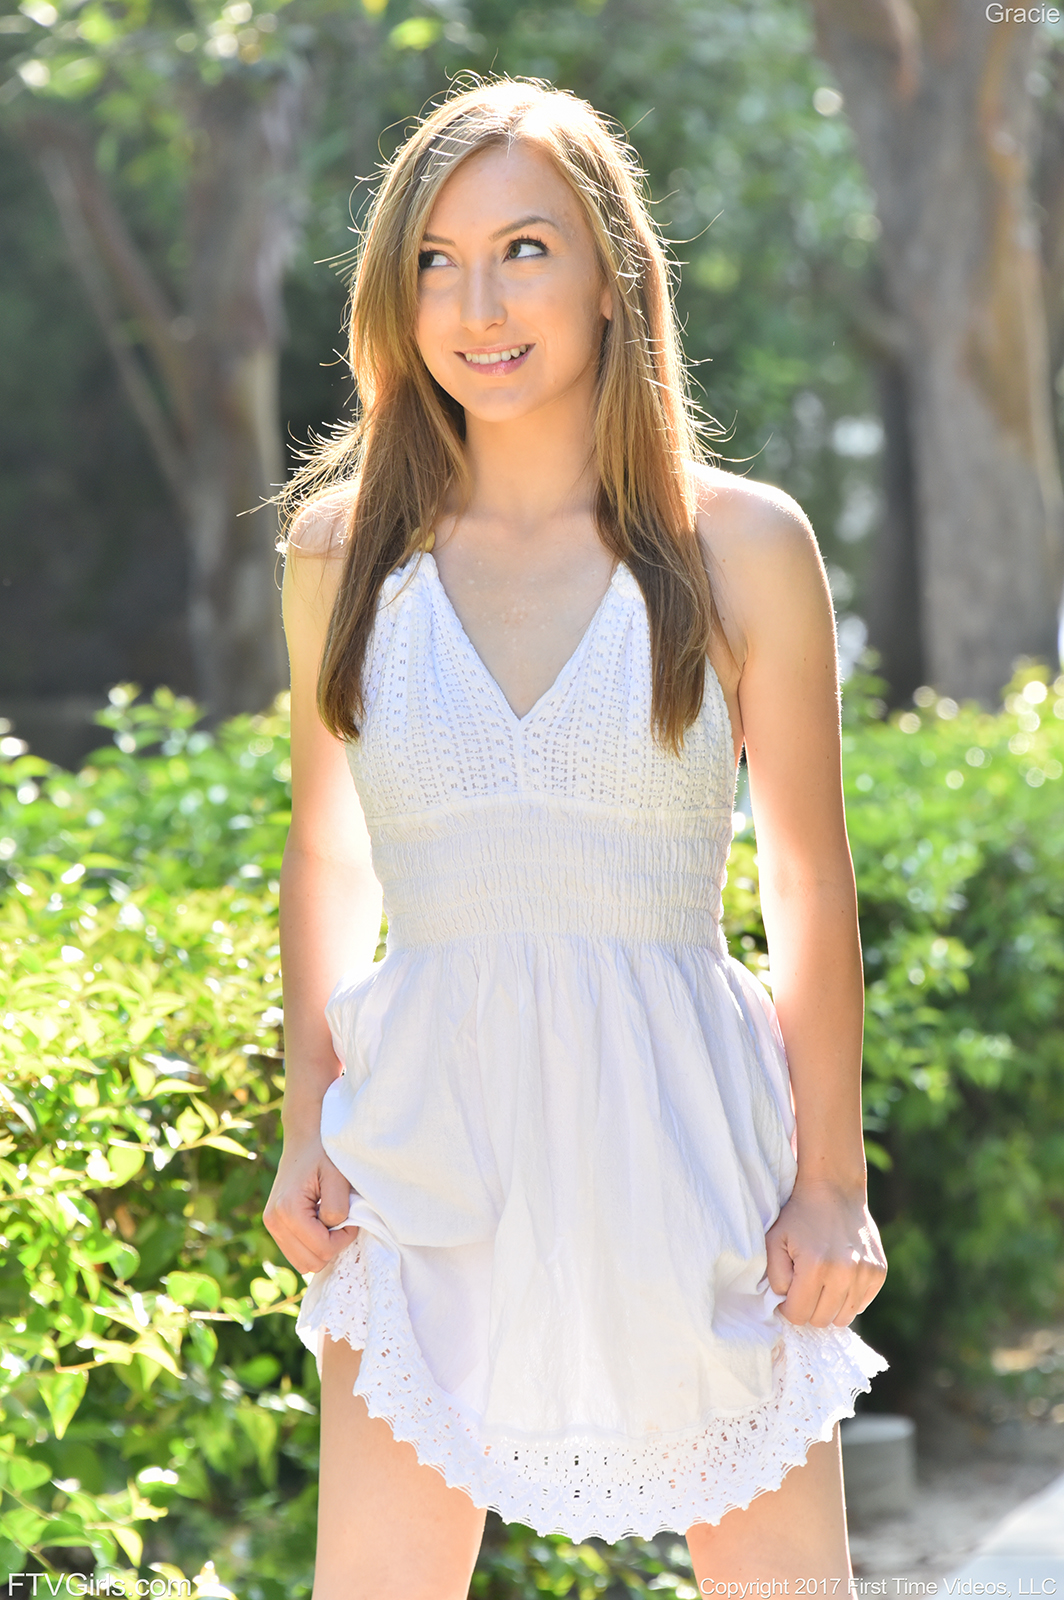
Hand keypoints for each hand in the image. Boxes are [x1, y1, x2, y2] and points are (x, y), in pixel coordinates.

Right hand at [263, 1134, 355, 1274]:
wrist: (304, 1141)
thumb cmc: (324, 1154)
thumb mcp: (337, 1177)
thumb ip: (337, 1208)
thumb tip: (334, 1231)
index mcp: (287, 1210)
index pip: (322, 1249)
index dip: (344, 1237)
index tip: (350, 1216)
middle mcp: (273, 1222)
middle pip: (311, 1263)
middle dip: (332, 1246)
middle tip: (341, 1220)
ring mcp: (271, 1226)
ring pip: (303, 1264)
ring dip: (322, 1248)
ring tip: (329, 1222)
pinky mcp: (274, 1227)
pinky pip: (297, 1254)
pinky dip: (312, 1246)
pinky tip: (319, 1225)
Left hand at [765, 1180, 886, 1327]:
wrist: (834, 1190)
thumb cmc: (799, 1216)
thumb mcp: (775, 1241)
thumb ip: (775, 1277)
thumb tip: (785, 1304)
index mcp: (815, 1266)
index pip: (799, 1315)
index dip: (788, 1308)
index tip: (788, 1294)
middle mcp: (844, 1272)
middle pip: (822, 1320)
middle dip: (808, 1309)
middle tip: (804, 1288)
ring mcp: (865, 1273)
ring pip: (843, 1318)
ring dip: (829, 1307)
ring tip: (821, 1285)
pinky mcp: (879, 1273)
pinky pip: (861, 1305)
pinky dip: (848, 1299)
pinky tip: (838, 1279)